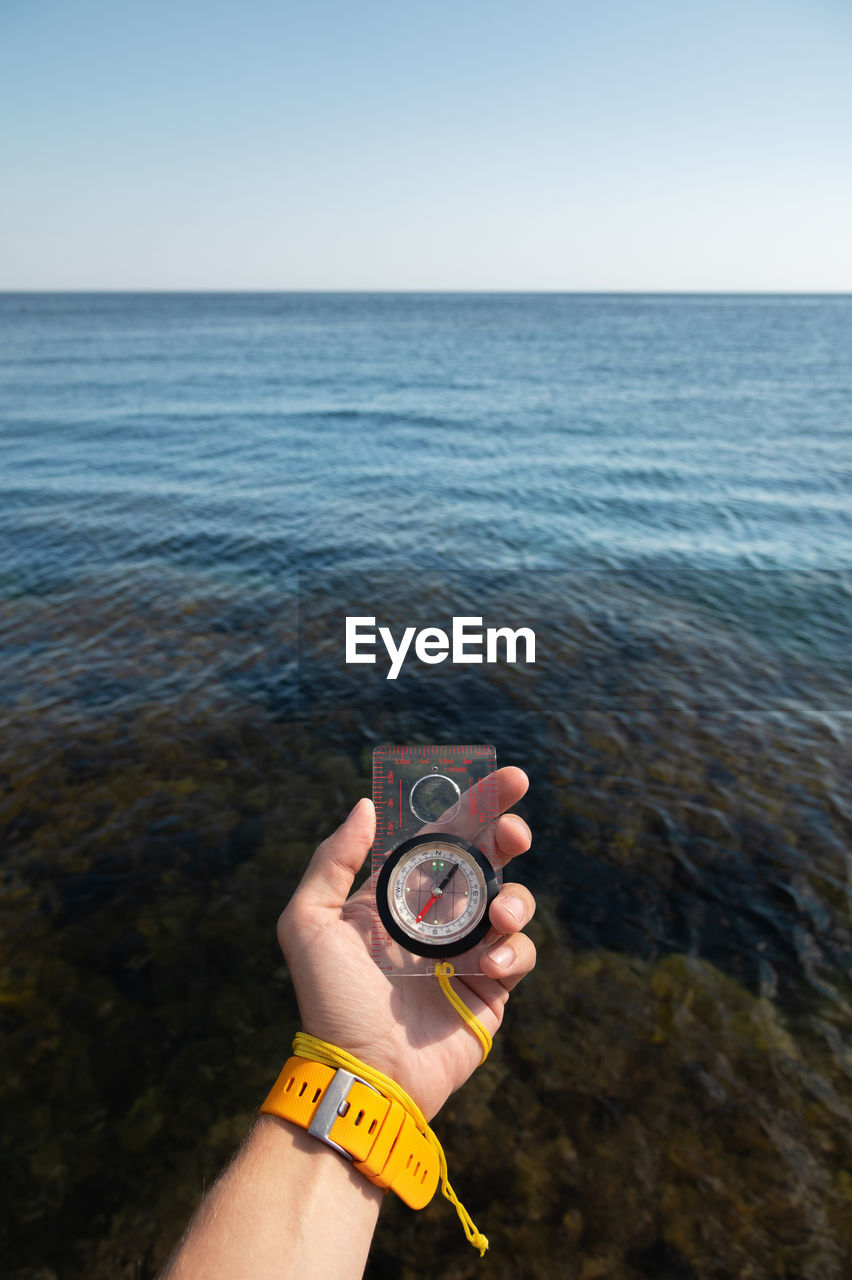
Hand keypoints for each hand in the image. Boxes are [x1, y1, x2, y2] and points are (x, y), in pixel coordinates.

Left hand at [277, 767, 535, 1120]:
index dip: (474, 802)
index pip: (441, 834)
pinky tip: (491, 964)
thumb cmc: (330, 1000)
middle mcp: (435, 916)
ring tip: (497, 916)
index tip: (506, 776)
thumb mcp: (309, 924)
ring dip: (515, 897)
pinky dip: (516, 950)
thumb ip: (332, 861)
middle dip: (507, 833)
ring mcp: (467, 951)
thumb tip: (367, 806)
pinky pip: (520, 954)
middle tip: (514, 829)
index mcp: (397, 894)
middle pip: (486, 857)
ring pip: (512, 901)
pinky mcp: (492, 989)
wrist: (364, 1076)